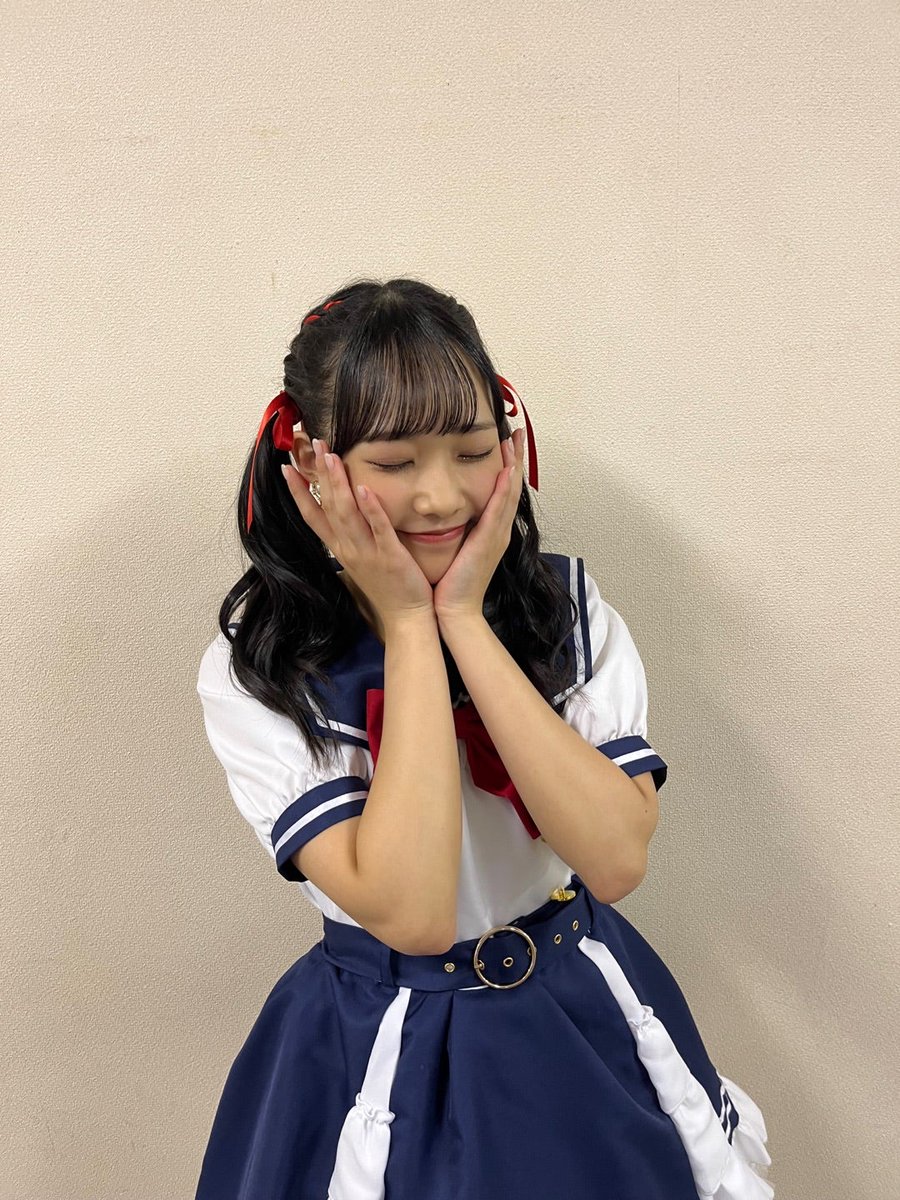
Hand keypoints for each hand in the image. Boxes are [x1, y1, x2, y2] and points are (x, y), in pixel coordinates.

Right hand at [281, 438, 435, 622]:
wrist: (406, 616)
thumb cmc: (387, 586)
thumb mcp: (361, 559)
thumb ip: (352, 535)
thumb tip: (348, 512)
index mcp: (340, 548)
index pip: (313, 516)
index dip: (298, 492)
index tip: (286, 468)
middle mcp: (348, 548)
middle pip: (327, 507)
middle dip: (318, 474)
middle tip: (312, 444)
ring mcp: (367, 552)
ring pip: (346, 514)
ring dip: (337, 484)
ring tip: (330, 456)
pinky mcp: (390, 556)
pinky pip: (378, 529)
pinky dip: (370, 508)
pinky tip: (364, 487)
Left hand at [432, 427, 524, 622]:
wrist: (455, 609)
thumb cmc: (452, 582)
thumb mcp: (458, 547)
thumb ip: (460, 528)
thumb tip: (452, 510)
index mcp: (492, 530)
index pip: (502, 491)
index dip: (507, 466)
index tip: (507, 442)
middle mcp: (499, 530)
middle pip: (511, 487)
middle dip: (516, 458)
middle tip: (519, 432)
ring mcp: (497, 535)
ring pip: (508, 494)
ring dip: (513, 466)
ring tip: (514, 441)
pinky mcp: (489, 542)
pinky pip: (498, 511)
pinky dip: (504, 490)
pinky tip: (506, 472)